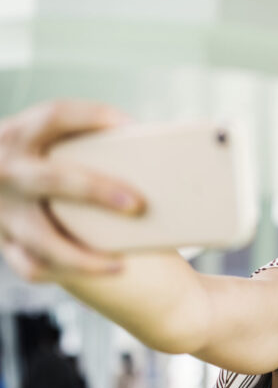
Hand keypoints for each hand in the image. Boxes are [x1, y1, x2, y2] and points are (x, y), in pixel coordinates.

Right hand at [0, 100, 144, 280]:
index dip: (93, 117)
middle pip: (52, 178)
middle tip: (138, 205)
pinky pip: (33, 265)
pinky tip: (104, 270)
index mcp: (19, 134)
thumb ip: (82, 143)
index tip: (133, 127)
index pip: (55, 116)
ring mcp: (2, 210)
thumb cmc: (45, 162)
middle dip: (96, 191)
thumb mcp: (47, 144)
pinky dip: (67, 271)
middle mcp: (5, 170)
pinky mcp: (3, 241)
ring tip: (122, 264)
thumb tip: (153, 150)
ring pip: (41, 237)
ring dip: (82, 255)